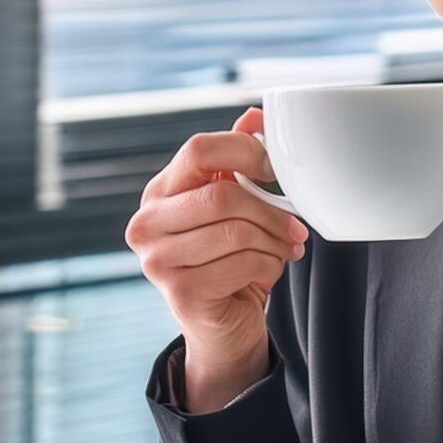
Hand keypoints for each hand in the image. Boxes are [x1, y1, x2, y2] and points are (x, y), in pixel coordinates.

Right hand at [126, 105, 309, 411]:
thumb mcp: (236, 205)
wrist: (221, 327)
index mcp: (160, 192)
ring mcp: (157, 260)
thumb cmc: (230, 258)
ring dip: (274, 241)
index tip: (276, 171)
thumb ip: (239, 160)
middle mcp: (147, 223)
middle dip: (270, 209)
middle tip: (296, 224)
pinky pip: (242, 264)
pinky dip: (269, 265)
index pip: (198, 148)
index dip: (245, 152)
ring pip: (236, 232)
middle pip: (222, 194)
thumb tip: (254, 115)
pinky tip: (269, 269)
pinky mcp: (178, 293)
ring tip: (285, 248)